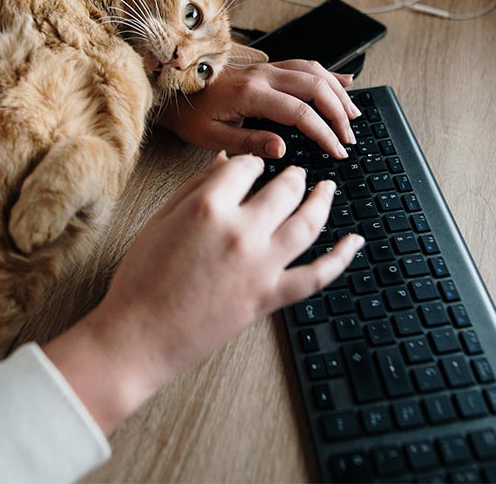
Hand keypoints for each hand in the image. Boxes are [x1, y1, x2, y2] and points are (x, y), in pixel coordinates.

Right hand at [44, 153, 363, 433]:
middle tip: (294, 173)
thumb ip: (195, 187)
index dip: (250, 163)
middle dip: (291, 175)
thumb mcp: (160, 220)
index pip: (246, 166)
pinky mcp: (270, 298)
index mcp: (209, 206)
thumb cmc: (141, 278)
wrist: (140, 335)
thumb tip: (223, 161)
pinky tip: (355, 241)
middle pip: (284, 188)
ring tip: (326, 188)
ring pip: (308, 222)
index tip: (250, 168)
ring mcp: (261, 266)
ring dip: (322, 200)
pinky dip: (342, 258)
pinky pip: (317, 276)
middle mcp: (242, 231)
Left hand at [157, 60, 360, 159]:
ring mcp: (265, 67)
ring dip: (337, 93)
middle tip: (349, 138)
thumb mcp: (212, 137)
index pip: (300, 112)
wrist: (172, 91)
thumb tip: (283, 150)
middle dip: (338, 113)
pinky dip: (328, 73)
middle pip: (315, 87)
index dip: (323, 132)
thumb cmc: (189, 116)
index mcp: (250, 93)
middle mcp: (262, 75)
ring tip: (354, 115)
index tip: (337, 151)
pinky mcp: (265, 67)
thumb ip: (249, 143)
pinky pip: (304, 64)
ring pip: (313, 71)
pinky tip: (345, 82)